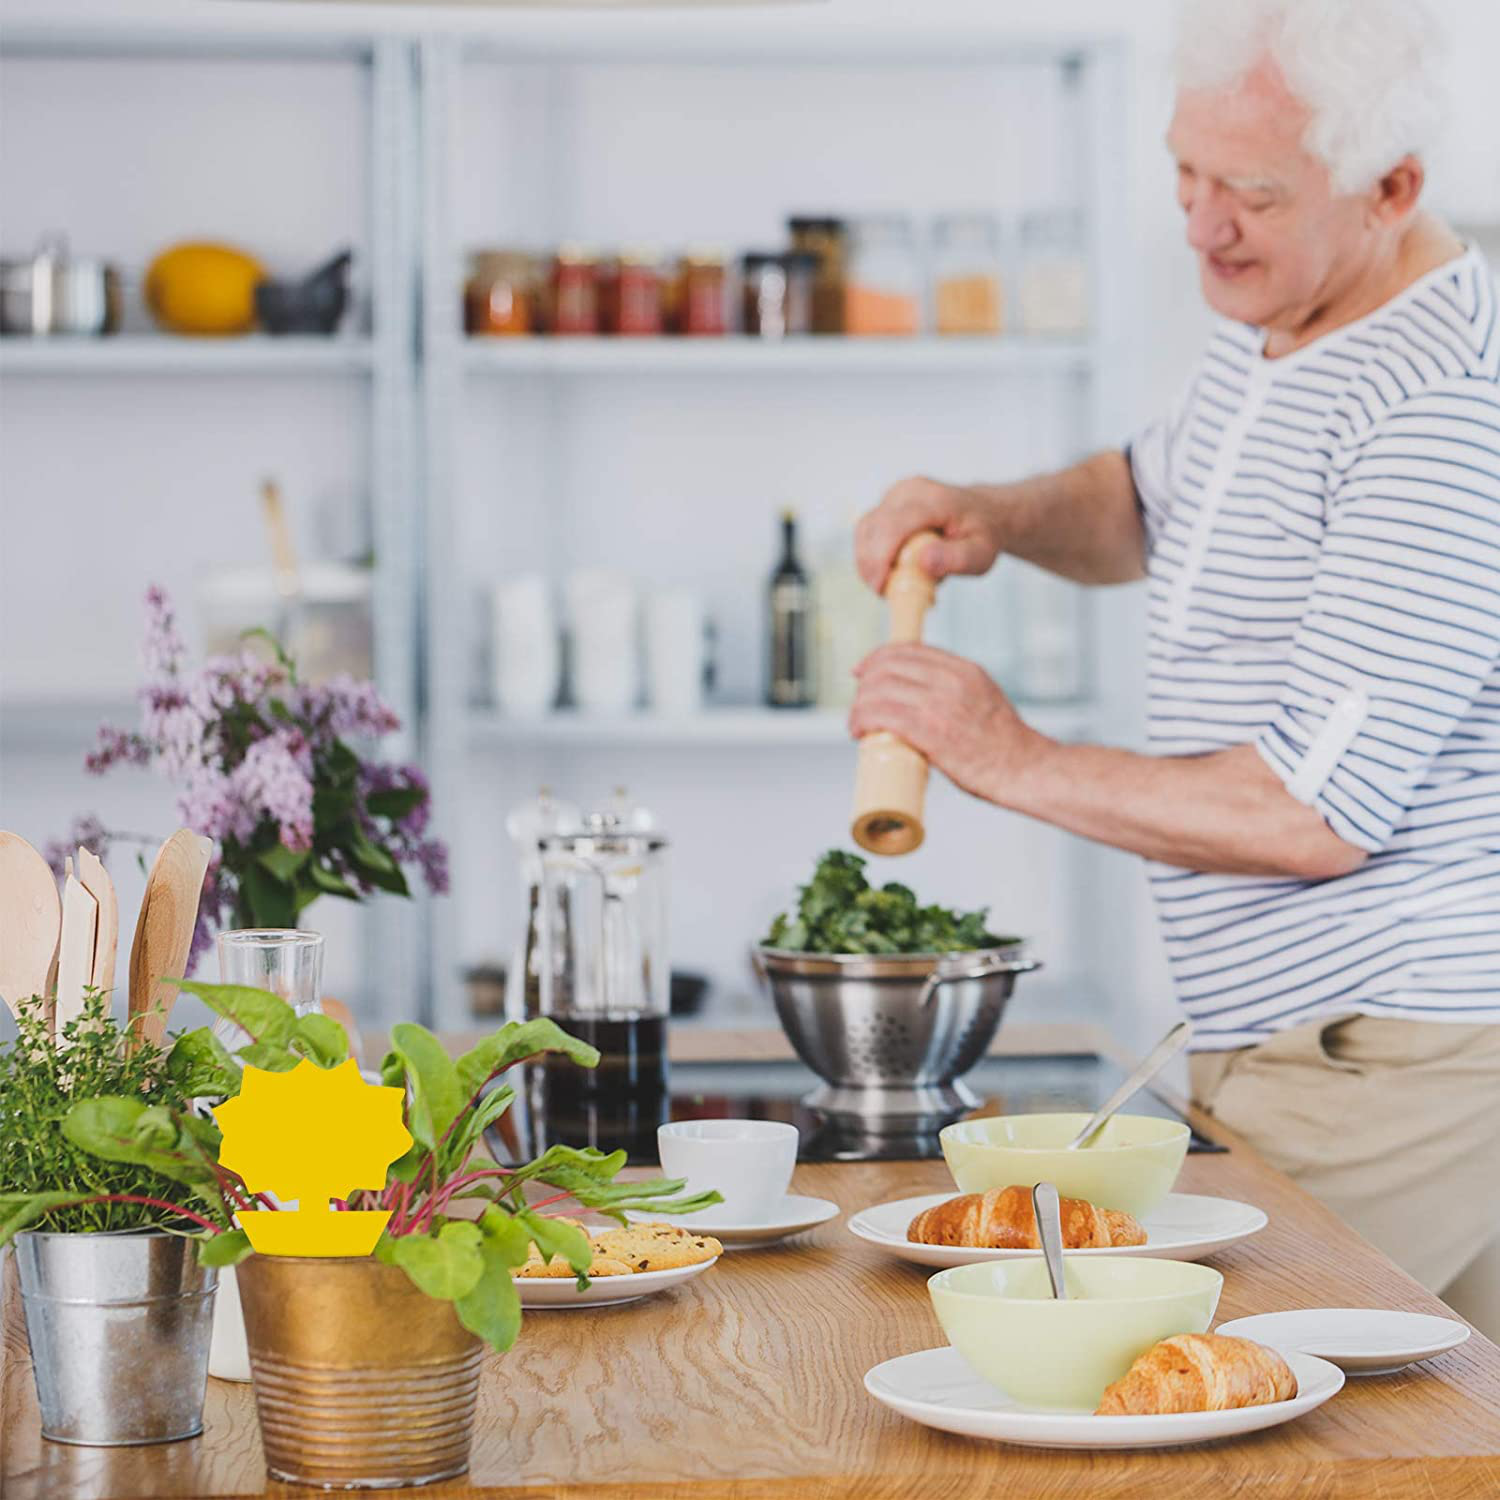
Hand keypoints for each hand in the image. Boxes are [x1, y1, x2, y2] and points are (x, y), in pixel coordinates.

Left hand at [849, 644, 1047, 804]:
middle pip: (888, 666)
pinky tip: (859, 731)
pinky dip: (862, 720)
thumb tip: (916, 699)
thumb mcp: (983, 699)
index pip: (908, 650)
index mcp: (964, 670)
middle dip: (864, 684)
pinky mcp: (932, 731)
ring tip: (856, 724)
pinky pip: (882, 715)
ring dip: (859, 706)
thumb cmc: (1004, 746)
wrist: (1026, 770)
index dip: (877, 658)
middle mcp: (952, 680)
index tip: (862, 672)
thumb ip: (953, 691)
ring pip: (879, 690)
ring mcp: (941, 704)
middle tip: (859, 705)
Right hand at [854, 475, 1004, 594]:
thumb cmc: (982, 535)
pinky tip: (889, 570)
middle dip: (870, 565)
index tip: (881, 588)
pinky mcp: (886, 504)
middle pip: (872, 527)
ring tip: (890, 583)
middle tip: (885, 593)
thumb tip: (924, 562)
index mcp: (934, 500)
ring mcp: (895, 494)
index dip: (880, 558)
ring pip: (864, 530)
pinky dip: (871, 555)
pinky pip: (867, 532)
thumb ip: (957, 559)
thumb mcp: (982, 553)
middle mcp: (909, 490)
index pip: (894, 525)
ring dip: (868, 562)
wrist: (983, 513)